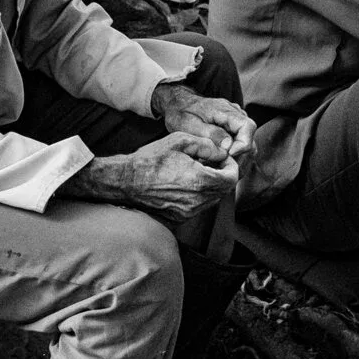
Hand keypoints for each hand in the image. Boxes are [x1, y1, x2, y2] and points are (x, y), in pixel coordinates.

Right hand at [69, 133, 237, 222]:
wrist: (126, 180)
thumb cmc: (152, 158)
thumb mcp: (181, 141)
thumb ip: (207, 145)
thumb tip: (223, 152)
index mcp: (200, 180)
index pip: (231, 178)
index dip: (231, 166)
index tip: (223, 158)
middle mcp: (197, 200)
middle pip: (224, 190)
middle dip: (223, 175)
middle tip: (212, 163)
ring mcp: (189, 212)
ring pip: (213, 199)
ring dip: (212, 186)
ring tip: (198, 171)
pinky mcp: (180, 217)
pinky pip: (200, 206)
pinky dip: (200, 195)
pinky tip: (187, 183)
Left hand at [152, 83, 255, 165]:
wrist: (179, 105)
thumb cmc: (182, 113)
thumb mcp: (189, 124)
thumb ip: (210, 133)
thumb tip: (229, 146)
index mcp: (225, 110)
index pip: (248, 127)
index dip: (243, 144)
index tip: (228, 155)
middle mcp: (236, 114)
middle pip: (250, 139)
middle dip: (239, 157)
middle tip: (221, 168)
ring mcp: (236, 122)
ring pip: (247, 145)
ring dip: (236, 159)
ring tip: (218, 167)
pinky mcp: (234, 129)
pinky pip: (240, 145)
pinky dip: (233, 157)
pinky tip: (219, 163)